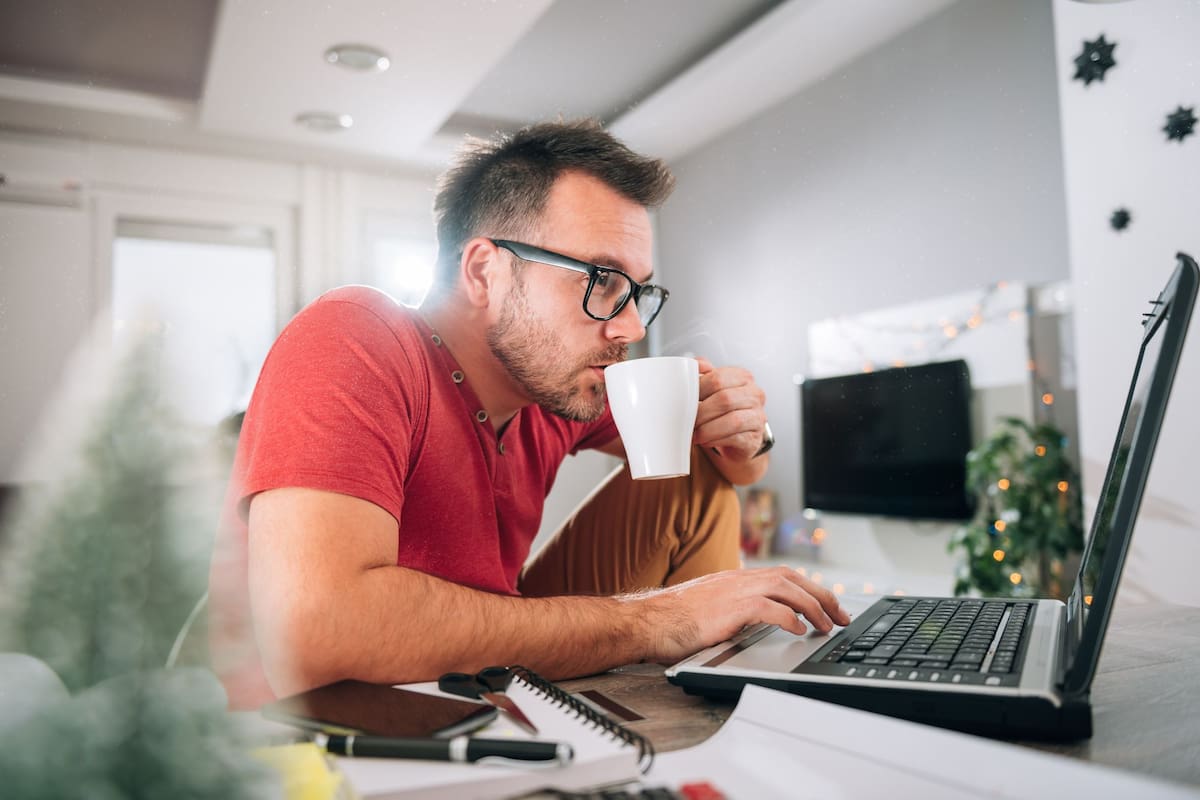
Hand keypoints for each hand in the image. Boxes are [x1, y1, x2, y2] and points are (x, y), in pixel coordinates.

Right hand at [633, 566, 852, 664]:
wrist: (646, 622)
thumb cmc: (671, 621)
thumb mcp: (709, 609)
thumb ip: (732, 609)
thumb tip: (755, 621)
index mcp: (734, 579)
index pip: (782, 575)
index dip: (809, 588)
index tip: (826, 604)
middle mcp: (738, 579)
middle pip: (791, 578)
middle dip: (822, 595)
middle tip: (841, 615)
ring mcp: (734, 591)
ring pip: (786, 588)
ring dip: (813, 606)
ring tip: (827, 625)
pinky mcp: (729, 608)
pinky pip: (769, 608)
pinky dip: (789, 617)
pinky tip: (799, 630)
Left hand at [693, 357, 767, 462]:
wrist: (734, 438)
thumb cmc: (720, 411)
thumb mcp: (711, 389)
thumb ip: (703, 374)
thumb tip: (694, 364)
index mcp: (742, 377)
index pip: (718, 378)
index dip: (697, 390)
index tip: (683, 400)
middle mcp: (754, 394)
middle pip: (725, 399)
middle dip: (702, 412)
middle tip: (687, 420)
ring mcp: (758, 416)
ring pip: (732, 420)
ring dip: (708, 428)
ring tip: (695, 433)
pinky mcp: (755, 438)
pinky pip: (735, 438)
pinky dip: (716, 440)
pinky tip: (706, 441)